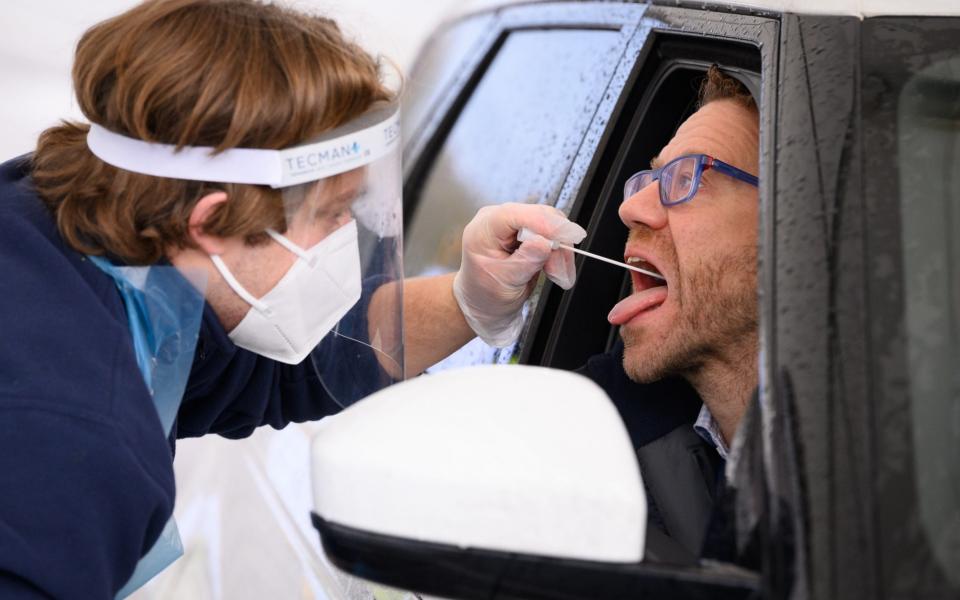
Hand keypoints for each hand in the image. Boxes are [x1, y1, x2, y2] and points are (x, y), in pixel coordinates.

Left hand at [453, 203, 585, 346]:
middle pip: (538, 217)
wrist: (484, 303)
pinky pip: (552, 234)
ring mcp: (514, 224)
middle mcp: (498, 220)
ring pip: (550, 226)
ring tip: (560, 277)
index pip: (514, 215)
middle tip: (561, 272)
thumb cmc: (485, 294)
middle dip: (556, 243)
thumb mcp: (505, 282)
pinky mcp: (527, 231)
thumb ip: (525, 261)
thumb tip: (545, 242)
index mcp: (483, 230)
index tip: (567, 236)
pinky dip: (559, 253)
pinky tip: (557, 271)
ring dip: (561, 252)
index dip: (543, 223)